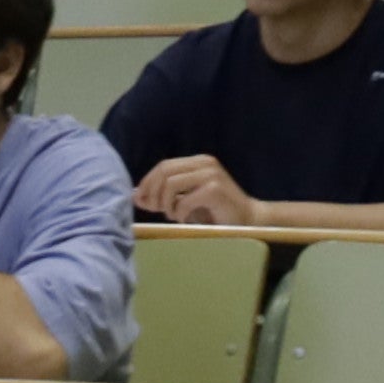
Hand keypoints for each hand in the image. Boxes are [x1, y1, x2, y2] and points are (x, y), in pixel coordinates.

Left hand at [129, 156, 257, 227]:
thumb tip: (136, 197)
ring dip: (166, 204)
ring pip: (170, 184)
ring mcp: (211, 174)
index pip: (163, 166)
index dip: (147, 182)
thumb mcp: (184, 202)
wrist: (248, 220)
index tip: (139, 200)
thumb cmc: (215, 213)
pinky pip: (184, 200)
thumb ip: (163, 197)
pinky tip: (185, 219)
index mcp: (197, 162)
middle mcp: (204, 163)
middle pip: (164, 172)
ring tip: (173, 215)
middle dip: (152, 193)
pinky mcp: (215, 190)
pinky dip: (179, 213)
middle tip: (155, 210)